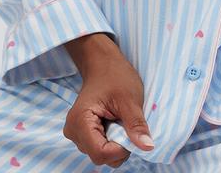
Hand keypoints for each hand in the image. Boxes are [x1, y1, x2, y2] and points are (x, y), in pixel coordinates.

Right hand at [62, 44, 153, 168]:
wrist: (103, 64)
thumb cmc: (115, 75)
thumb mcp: (129, 98)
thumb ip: (136, 125)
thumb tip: (147, 147)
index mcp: (80, 121)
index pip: (100, 153)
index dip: (120, 149)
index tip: (131, 132)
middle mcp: (73, 131)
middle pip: (100, 156)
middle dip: (119, 146)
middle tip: (126, 121)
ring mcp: (77, 134)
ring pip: (102, 155)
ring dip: (116, 143)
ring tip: (119, 119)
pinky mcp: (83, 134)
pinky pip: (101, 148)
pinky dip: (113, 140)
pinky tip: (114, 122)